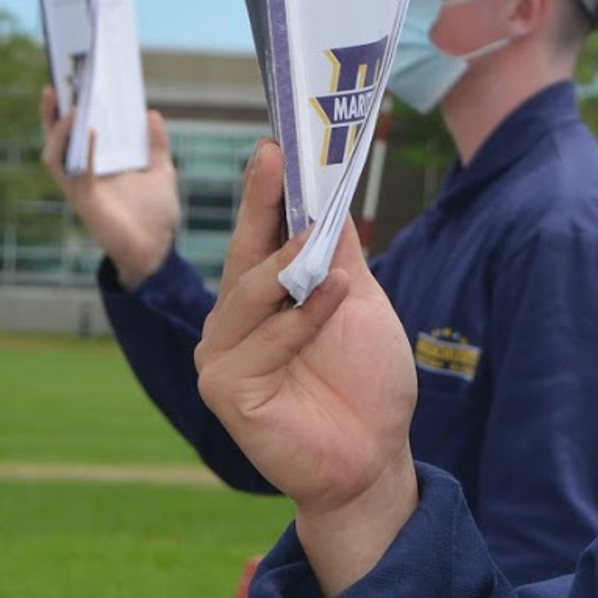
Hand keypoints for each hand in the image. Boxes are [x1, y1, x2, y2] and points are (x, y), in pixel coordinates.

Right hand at [39, 85, 180, 288]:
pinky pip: (77, 173)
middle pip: (56, 140)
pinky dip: (83, 151)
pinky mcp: (86, 202)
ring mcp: (80, 189)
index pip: (74, 134)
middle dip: (51, 114)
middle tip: (55, 85)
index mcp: (96, 166)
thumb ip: (154, 144)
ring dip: (59, 131)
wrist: (158, 250)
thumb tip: (151, 113)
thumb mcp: (161, 171)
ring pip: (54, 156)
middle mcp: (82, 175)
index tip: (70, 83)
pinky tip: (91, 132)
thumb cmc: (156, 215)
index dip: (66, 110)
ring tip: (71, 106)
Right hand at [196, 138, 418, 596]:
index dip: (268, 188)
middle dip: (261, 201)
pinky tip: (336, 293)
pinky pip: (265, 342)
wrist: (374, 457)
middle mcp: (234, 320)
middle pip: (246, 251)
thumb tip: (328, 195)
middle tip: (274, 154)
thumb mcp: (360, 302)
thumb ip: (339, 254)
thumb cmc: (366, 381)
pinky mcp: (225, 391)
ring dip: (291, 263)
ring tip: (320, 234)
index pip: (261, 233)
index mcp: (264, 296)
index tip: (279, 140)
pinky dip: (304, 317)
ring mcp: (223, 355)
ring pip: (251, 294)